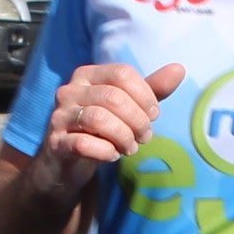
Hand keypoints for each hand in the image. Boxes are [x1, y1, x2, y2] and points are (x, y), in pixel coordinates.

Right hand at [36, 62, 185, 195]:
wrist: (66, 164)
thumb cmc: (101, 131)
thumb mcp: (128, 109)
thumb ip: (151, 90)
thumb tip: (179, 69)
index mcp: (87, 75)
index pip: (122, 73)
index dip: (145, 96)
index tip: (153, 115)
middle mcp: (69, 91)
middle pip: (114, 97)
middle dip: (138, 120)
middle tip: (145, 137)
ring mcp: (59, 117)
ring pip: (98, 119)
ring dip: (124, 137)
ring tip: (130, 147)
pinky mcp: (55, 143)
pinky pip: (84, 144)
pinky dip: (105, 152)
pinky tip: (112, 155)